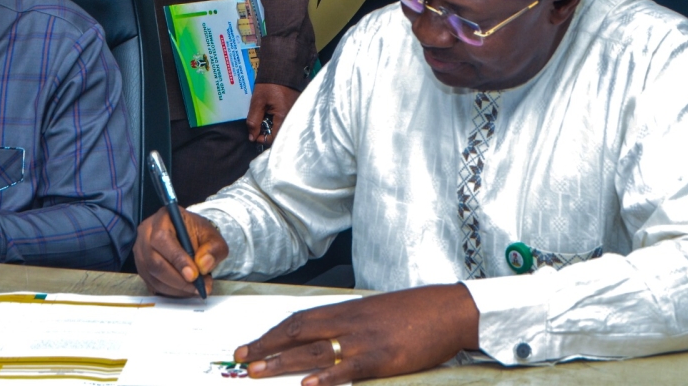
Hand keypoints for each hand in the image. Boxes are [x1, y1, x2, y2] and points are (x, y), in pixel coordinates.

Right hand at [133, 207, 228, 296]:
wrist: (189, 236)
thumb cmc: (197, 233)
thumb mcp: (213, 236)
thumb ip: (213, 249)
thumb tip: (203, 265)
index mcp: (163, 218)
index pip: (163, 239)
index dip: (177, 259)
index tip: (194, 275)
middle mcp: (146, 233)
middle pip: (154, 261)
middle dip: (178, 279)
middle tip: (198, 286)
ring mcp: (141, 251)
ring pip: (152, 276)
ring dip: (175, 287)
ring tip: (196, 288)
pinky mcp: (142, 267)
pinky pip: (152, 284)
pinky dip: (170, 291)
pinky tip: (185, 289)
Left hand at [235, 284, 479, 384]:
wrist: (447, 309)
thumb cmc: (413, 312)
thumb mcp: (372, 312)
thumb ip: (347, 324)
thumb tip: (323, 339)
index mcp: (344, 310)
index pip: (298, 320)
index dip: (271, 333)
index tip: (250, 344)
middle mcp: (347, 322)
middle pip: (297, 333)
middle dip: (265, 347)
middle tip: (240, 360)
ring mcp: (363, 340)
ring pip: (314, 351)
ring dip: (282, 362)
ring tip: (257, 371)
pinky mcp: (382, 357)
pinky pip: (349, 369)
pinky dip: (327, 378)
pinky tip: (308, 385)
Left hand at [247, 83, 299, 145]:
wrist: (281, 69)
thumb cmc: (269, 85)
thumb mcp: (257, 103)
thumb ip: (254, 121)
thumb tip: (252, 137)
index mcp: (283, 117)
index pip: (274, 138)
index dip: (262, 138)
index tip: (254, 133)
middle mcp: (292, 117)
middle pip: (278, 133)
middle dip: (266, 131)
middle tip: (258, 123)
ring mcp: (295, 113)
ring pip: (281, 127)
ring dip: (271, 125)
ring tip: (263, 116)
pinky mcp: (295, 108)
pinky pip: (285, 120)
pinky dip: (276, 119)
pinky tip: (270, 111)